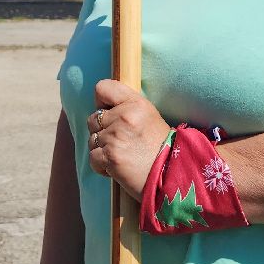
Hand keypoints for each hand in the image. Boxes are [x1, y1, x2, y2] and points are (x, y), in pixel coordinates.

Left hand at [88, 80, 172, 201]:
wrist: (171, 175)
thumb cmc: (160, 148)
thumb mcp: (148, 117)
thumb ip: (126, 108)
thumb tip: (101, 109)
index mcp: (136, 103)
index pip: (103, 88)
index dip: (102, 102)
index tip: (109, 113)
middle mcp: (124, 116)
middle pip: (93, 119)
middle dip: (102, 131)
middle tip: (122, 142)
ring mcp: (116, 137)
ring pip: (92, 139)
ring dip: (102, 149)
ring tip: (123, 155)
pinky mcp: (110, 156)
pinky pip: (93, 157)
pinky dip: (101, 165)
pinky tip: (117, 167)